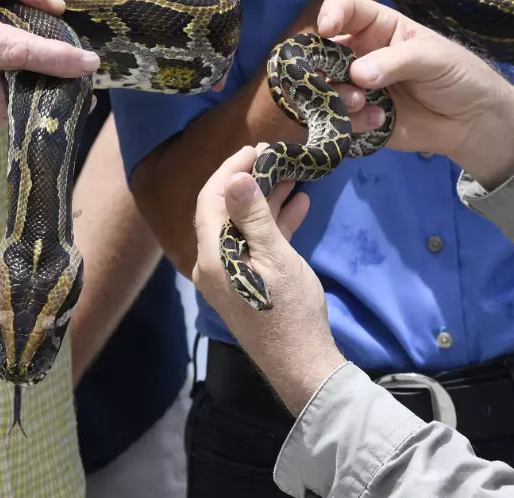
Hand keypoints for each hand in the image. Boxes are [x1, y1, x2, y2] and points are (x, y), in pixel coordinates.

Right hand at [0, 0, 100, 121]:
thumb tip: (57, 7)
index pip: (22, 53)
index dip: (60, 59)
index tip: (91, 62)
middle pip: (26, 98)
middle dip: (60, 99)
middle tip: (88, 94)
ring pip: (15, 113)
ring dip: (42, 104)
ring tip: (67, 93)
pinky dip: (20, 104)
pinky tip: (35, 90)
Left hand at [193, 144, 344, 415]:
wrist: (302, 365)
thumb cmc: (288, 310)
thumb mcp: (274, 257)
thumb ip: (253, 216)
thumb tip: (236, 177)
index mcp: (212, 255)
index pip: (211, 199)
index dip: (230, 170)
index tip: (255, 149)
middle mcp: (213, 263)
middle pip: (225, 210)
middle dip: (249, 181)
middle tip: (275, 157)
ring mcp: (230, 274)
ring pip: (244, 225)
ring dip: (266, 199)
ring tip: (292, 174)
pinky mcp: (248, 282)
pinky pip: (256, 244)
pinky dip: (274, 224)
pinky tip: (299, 205)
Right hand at [317, 0, 513, 189]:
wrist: (472, 123)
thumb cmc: (458, 76)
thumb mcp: (433, 58)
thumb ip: (396, 61)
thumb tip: (357, 74)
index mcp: (377, 28)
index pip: (345, 9)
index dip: (331, 13)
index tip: (326, 29)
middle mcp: (360, 55)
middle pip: (322, 51)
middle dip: (322, 65)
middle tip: (343, 78)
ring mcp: (357, 87)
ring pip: (324, 87)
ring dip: (337, 95)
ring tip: (362, 103)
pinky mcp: (358, 117)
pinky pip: (338, 118)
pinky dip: (351, 121)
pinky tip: (378, 121)